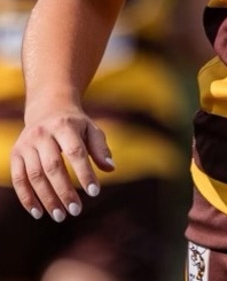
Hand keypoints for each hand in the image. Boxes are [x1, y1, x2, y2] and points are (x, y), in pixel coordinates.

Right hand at [10, 107, 114, 221]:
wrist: (47, 109)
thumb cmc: (74, 125)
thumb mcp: (90, 130)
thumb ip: (100, 149)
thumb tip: (110, 168)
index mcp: (64, 125)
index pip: (76, 152)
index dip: (85, 173)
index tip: (95, 193)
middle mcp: (43, 133)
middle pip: (53, 166)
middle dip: (65, 191)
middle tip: (76, 211)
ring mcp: (27, 143)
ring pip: (35, 175)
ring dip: (47, 198)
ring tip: (60, 216)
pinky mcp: (16, 154)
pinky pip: (19, 179)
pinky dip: (27, 198)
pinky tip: (38, 213)